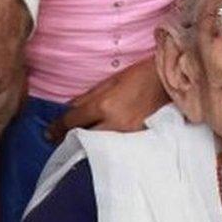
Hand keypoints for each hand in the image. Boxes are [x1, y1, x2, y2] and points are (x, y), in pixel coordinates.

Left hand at [45, 58, 167, 143]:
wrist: (172, 82)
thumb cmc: (142, 75)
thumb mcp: (112, 80)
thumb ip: (89, 96)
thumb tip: (71, 108)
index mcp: (104, 105)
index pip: (73, 121)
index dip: (58, 128)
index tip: (49, 134)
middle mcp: (114, 123)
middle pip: (83, 138)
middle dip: (70, 139)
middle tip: (60, 142)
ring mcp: (128, 134)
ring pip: (99, 146)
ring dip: (88, 145)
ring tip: (79, 146)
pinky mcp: (139, 140)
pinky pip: (116, 146)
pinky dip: (107, 146)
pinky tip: (102, 146)